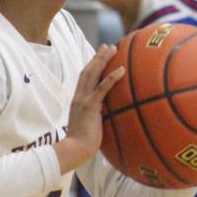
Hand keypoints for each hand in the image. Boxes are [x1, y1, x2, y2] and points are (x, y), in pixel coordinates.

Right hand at [56, 45, 124, 170]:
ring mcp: (84, 100)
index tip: (100, 56)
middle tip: (108, 46)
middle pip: (88, 71)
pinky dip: (112, 77)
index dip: (92, 65)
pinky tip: (121, 69)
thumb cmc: (82, 144)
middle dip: (98, 57)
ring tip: (113, 49)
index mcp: (77, 101)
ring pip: (93, 74)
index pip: (84, 79)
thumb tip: (105, 117)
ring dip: (103, 59)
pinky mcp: (91, 106)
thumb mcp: (88, 126)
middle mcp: (79, 97)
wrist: (74, 150)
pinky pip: (103, 88)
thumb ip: (94, 118)